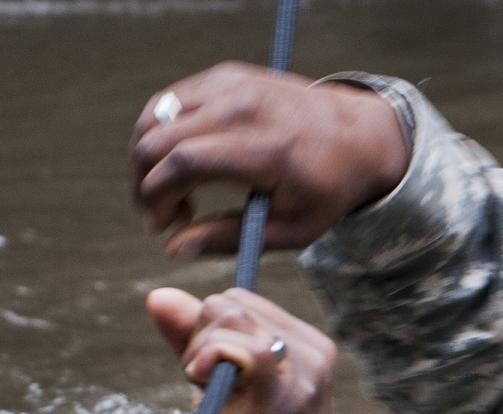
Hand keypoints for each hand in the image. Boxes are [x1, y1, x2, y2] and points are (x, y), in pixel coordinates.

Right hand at [131, 62, 408, 258]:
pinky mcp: (223, 75)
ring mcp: (230, 83)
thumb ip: (228, 239)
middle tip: (163, 215)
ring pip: (154, 116)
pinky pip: (168, 101)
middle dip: (144, 183)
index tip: (161, 225)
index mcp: (265, 148)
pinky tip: (180, 164)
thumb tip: (172, 249)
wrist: (358, 136)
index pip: (184, 162)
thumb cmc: (326, 190)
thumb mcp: (290, 230)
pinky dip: (160, 134)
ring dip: (147, 158)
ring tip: (173, 191)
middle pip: (158, 138)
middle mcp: (243, 106)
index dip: (157, 197)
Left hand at [147, 286, 335, 413]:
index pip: (242, 300)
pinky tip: (201, 385)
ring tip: (215, 401)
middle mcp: (315, 354)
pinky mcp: (280, 393)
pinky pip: (235, 342)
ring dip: (201, 353)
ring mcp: (304, 373)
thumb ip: (194, 340)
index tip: (211, 378)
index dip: (209, 332)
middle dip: (202, 339)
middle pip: (231, 302)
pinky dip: (206, 357)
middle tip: (210, 392)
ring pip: (229, 314)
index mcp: (309, 348)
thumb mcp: (218, 387)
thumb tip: (157, 295)